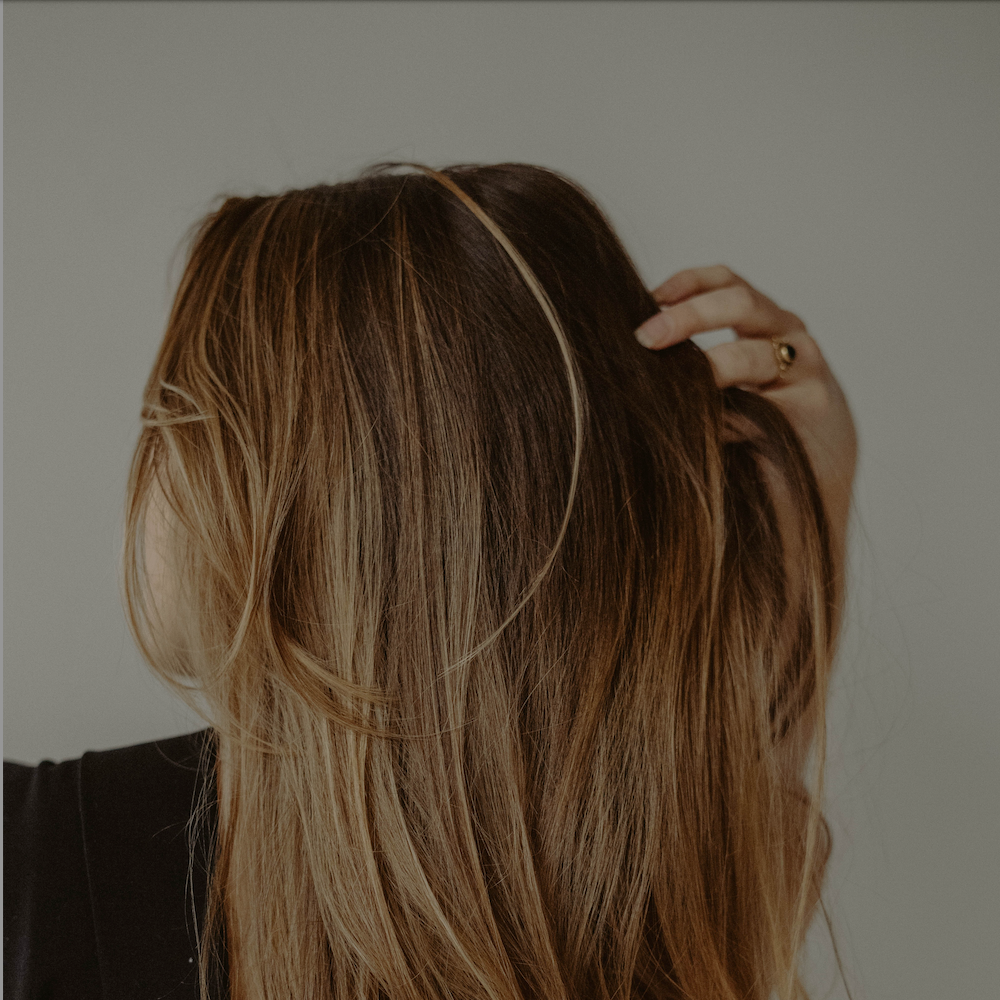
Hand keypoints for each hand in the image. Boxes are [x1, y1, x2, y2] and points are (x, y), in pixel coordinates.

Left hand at [635, 265, 856, 575]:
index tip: (646, 296)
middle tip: (644, 337)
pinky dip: (732, 408)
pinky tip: (707, 426)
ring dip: (706, 365)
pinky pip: (770, 397)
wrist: (798, 513)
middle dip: (688, 314)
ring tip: (668, 381)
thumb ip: (691, 375)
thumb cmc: (747, 453)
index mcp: (762, 329)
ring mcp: (808, 370)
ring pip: (753, 350)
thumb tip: (627, 356)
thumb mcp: (715, 402)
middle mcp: (788, 340)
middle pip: (741, 301)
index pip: (728, 284)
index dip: (690, 282)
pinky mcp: (819, 406)